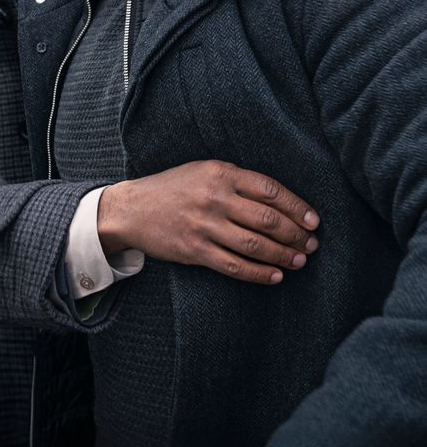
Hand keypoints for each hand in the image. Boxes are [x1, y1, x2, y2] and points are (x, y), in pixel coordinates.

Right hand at [97, 160, 319, 284]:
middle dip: (295, 235)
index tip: (313, 221)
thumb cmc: (174, 188)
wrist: (133, 208)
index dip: (296, 207)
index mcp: (220, 173)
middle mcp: (214, 198)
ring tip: (299, 261)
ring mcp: (205, 225)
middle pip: (268, 219)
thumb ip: (237, 181)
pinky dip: (259, 274)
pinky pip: (235, 266)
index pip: (269, 190)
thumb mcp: (203, 170)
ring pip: (255, 245)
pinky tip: (275, 276)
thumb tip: (279, 202)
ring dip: (283, 256)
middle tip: (311, 244)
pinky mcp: (195, 250)